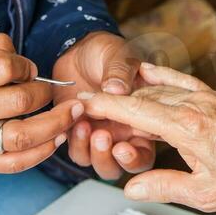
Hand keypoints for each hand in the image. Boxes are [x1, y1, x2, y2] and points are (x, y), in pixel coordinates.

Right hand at [0, 34, 80, 172]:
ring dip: (55, 124)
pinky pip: (15, 163)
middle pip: (19, 100)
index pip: (3, 67)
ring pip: (22, 136)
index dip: (23, 65)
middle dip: (42, 92)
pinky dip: (42, 152)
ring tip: (72, 114)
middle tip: (45, 90)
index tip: (25, 69)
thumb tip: (25, 62)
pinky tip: (56, 138)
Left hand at [53, 32, 155, 179]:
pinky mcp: (76, 132)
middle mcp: (122, 134)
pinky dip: (72, 140)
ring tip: (83, 123)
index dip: (135, 158)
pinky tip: (71, 119)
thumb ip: (120, 72)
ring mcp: (99, 134)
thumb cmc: (108, 52)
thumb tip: (116, 89)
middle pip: (118, 166)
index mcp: (142, 121)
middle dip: (108, 158)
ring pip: (94, 162)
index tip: (122, 147)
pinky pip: (75, 150)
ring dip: (88, 150)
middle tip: (101, 136)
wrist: (80, 49)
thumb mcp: (120, 55)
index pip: (144, 153)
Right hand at [77, 62, 215, 211]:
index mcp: (187, 128)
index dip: (104, 107)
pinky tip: (146, 72)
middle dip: (112, 104)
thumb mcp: (204, 193)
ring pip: (159, 91)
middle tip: (86, 111)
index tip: (80, 104)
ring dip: (132, 95)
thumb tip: (129, 188)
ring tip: (108, 101)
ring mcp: (207, 98)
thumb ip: (163, 186)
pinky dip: (161, 77)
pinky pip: (182, 82)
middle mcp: (194, 106)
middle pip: (142, 99)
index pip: (134, 112)